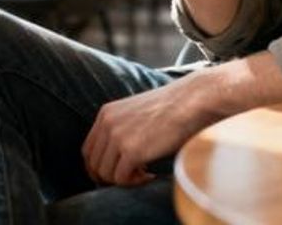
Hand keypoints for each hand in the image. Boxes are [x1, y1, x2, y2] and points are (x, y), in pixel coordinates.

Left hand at [81, 53, 281, 186]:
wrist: (192, 100)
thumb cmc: (172, 108)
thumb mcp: (136, 113)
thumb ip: (121, 129)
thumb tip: (115, 157)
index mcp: (107, 113)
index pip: (89, 150)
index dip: (100, 167)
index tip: (117, 173)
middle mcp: (108, 123)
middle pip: (93, 164)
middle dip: (109, 177)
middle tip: (132, 177)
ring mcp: (118, 136)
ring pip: (105, 174)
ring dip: (123, 180)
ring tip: (145, 174)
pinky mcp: (131, 150)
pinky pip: (121, 179)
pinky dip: (135, 183)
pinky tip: (151, 175)